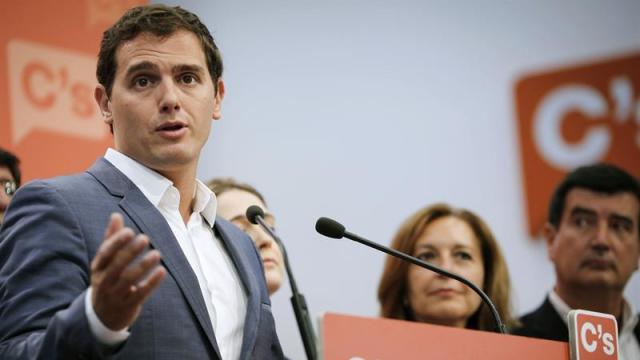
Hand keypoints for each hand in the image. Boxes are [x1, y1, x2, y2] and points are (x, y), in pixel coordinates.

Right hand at [91, 213, 165, 330]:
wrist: (102, 316)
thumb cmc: (107, 279)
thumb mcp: (105, 262)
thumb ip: (111, 239)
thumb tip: (116, 215)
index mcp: (98, 268)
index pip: (105, 253)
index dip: (116, 242)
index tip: (130, 231)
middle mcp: (104, 281)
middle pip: (117, 266)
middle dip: (130, 252)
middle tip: (145, 238)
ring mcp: (115, 295)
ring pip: (129, 280)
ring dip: (143, 266)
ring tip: (157, 254)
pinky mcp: (128, 306)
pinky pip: (141, 294)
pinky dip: (152, 283)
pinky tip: (162, 271)